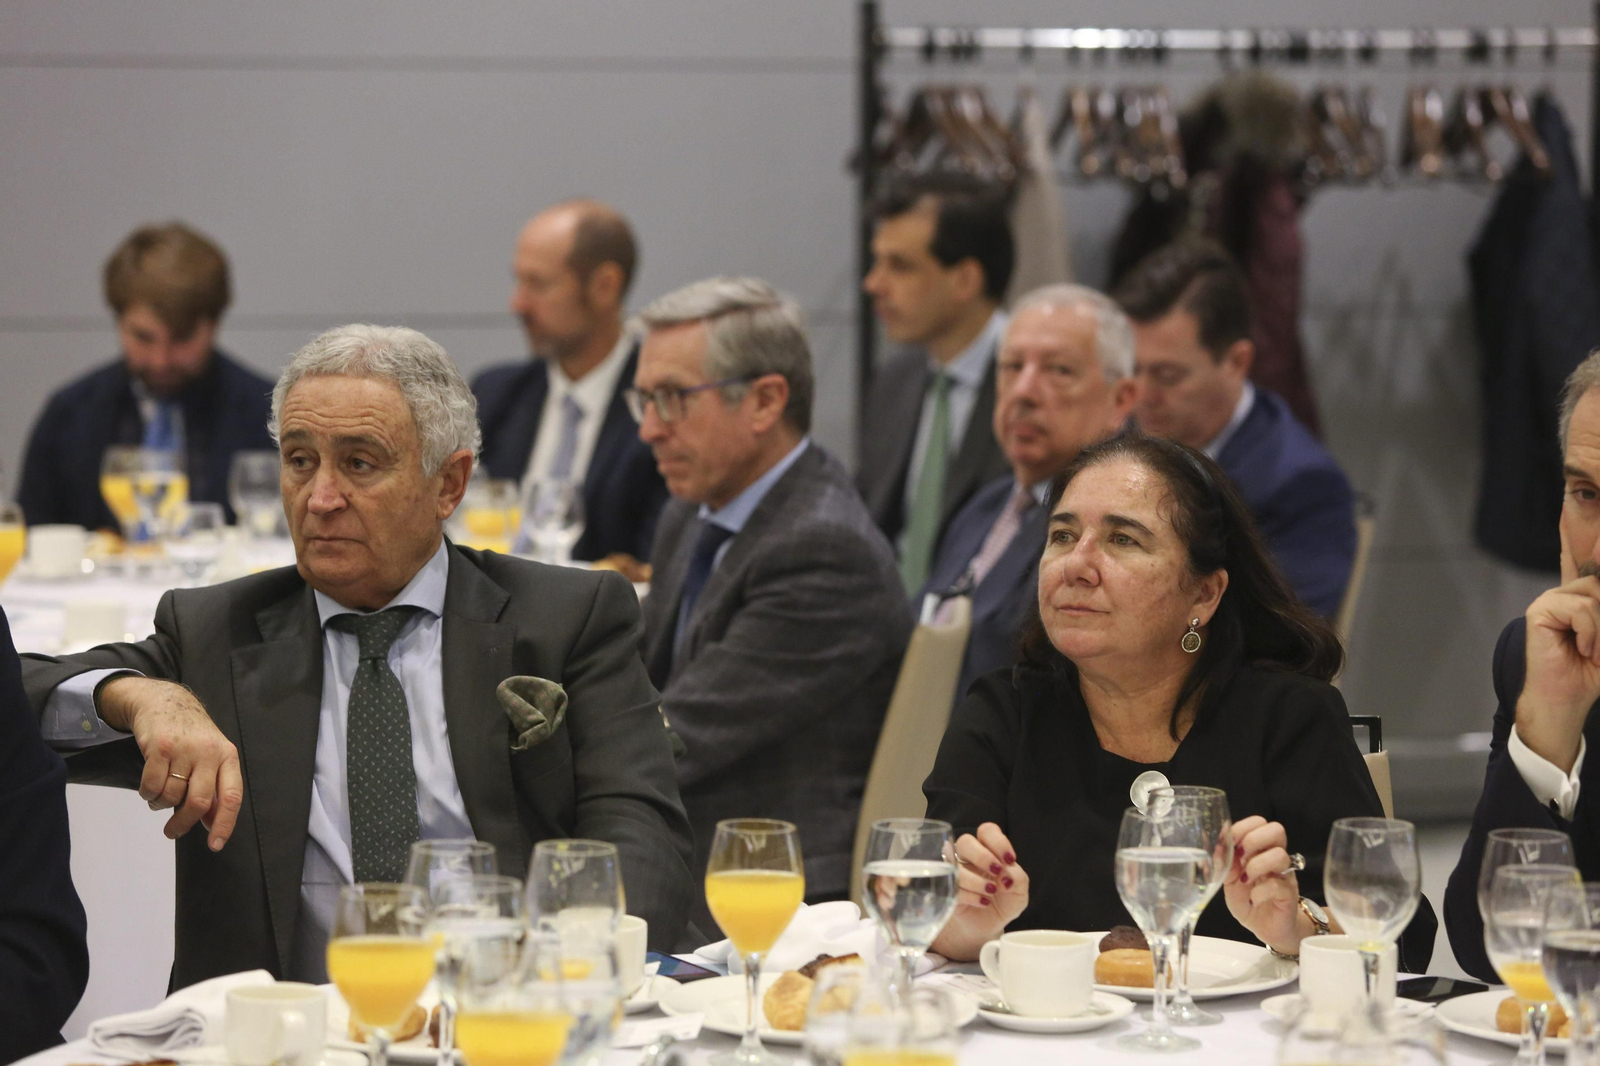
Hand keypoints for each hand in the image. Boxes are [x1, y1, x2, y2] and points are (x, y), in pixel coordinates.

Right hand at [97, 676, 242, 850]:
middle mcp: (209, 753)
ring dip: (160, 805)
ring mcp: (184, 749)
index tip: (215, 845)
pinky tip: (149, 789)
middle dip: (183, 824)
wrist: (166, 702)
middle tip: (171, 832)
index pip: (231, 796)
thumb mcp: (212, 757)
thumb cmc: (192, 737)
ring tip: (159, 798)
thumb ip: (214, 788)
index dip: (224, 824)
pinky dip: (147, 795)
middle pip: (198, 802)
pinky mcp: (159, 748)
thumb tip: (213, 825)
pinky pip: (151, 786)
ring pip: (171, 796)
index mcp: (227, 757)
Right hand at [929, 823, 1028, 960]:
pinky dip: (969, 895)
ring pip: (954, 863)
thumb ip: (1018, 879)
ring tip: (991, 892)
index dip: (998, 841)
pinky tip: (982, 902)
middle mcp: (969, 857)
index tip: (1009, 860)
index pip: (987, 831)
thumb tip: (1007, 875)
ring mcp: (955, 872)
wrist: (989, 927)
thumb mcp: (1020, 892)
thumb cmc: (1004, 903)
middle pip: (966, 841)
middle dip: (982, 856)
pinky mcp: (947, 889)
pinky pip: (951, 886)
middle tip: (996, 872)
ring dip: (975, 879)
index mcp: (989, 850)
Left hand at [1222, 815, 1303, 954]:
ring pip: (1280, 855)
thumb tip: (1215, 844)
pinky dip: (1260, 892)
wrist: (1265, 927)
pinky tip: (1253, 899)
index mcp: (1260, 849)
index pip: (1259, 822)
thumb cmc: (1247, 900)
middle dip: (1253, 840)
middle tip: (1241, 857)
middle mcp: (1275, 857)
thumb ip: (1224, 863)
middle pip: (1276, 830)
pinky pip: (1278, 885)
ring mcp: (1285, 875)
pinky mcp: (1289, 894)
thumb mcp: (1228, 880)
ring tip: (1246, 880)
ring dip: (1257, 865)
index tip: (1229, 842)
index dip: (1243, 827)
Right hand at [1517, 526, 1599, 773]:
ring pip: (1593, 596)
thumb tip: (1598, 596)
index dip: (1588, 549)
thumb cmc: (1591, 673)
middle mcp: (1564, 594)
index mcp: (1581, 599)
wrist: (1566, 700)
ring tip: (1594, 652)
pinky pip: (1581, 609)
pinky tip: (1582, 650)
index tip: (1594, 569)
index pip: (1591, 571)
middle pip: (1598, 584)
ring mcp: (1550, 600)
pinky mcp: (1540, 611)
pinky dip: (1589, 632)